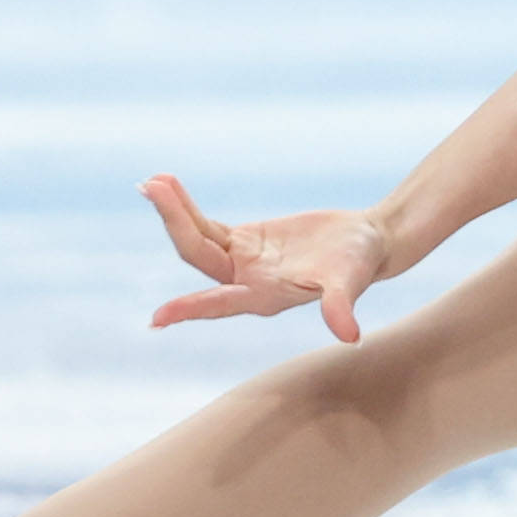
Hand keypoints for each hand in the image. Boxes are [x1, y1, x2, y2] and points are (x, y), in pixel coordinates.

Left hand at [138, 174, 391, 342]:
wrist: (367, 243)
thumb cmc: (360, 263)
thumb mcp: (350, 280)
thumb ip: (341, 305)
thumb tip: (350, 335)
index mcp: (263, 297)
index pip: (219, 303)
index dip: (189, 309)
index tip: (156, 319)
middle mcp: (244, 283)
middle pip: (197, 254)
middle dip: (173, 222)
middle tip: (150, 186)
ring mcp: (240, 262)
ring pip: (196, 238)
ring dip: (173, 211)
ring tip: (150, 181)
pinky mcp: (243, 242)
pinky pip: (206, 225)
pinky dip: (186, 207)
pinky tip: (167, 185)